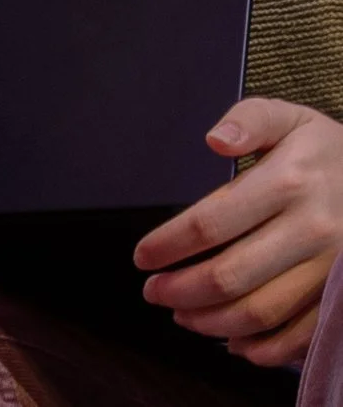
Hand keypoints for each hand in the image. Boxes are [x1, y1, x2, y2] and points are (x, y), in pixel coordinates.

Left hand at [134, 98, 342, 366]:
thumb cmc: (325, 152)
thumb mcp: (289, 118)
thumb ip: (248, 121)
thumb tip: (215, 140)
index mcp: (288, 182)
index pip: (210, 223)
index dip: (168, 245)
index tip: (142, 257)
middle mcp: (312, 229)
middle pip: (231, 275)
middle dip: (180, 290)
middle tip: (153, 292)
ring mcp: (333, 269)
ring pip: (262, 311)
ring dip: (212, 321)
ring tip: (182, 315)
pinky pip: (302, 334)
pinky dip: (264, 348)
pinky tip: (234, 342)